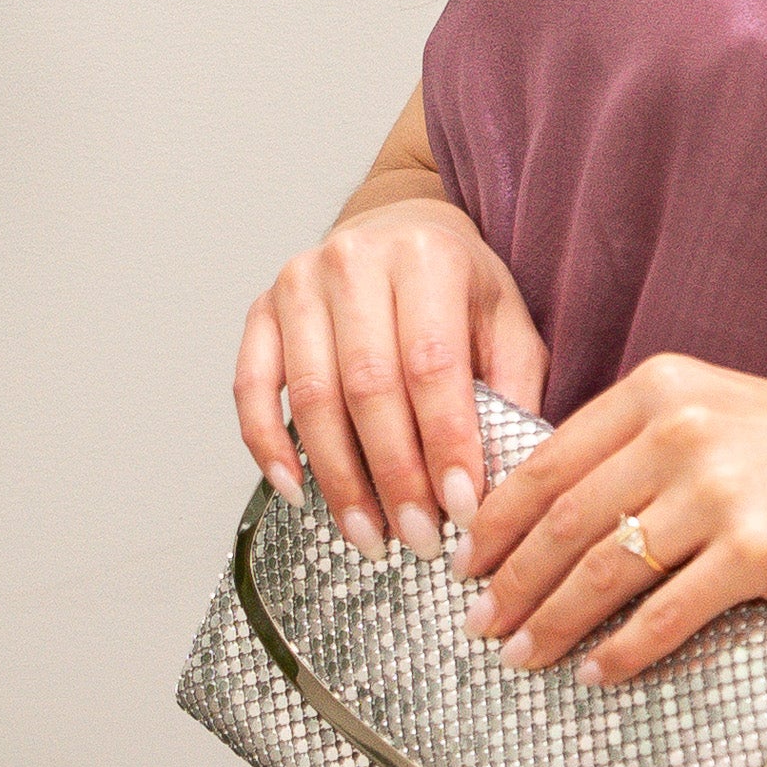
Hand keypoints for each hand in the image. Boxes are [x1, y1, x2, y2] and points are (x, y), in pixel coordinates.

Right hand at [233, 197, 547, 561]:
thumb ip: (514, 391)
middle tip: (419, 539)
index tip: (461, 510)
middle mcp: (355, 261)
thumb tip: (509, 479)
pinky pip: (252, 389)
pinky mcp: (260, 312)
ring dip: (339, 480)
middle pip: (369, 387)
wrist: (400, 228)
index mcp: (426, 257)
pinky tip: (297, 494)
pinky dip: (269, 448)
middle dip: (396, 477)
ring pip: (312, 398)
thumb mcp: (507, 324)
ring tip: (369, 536)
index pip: (432, 365)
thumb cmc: (457, 289)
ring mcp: (298, 284)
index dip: (445, 444)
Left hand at [452, 352, 766, 683]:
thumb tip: (554, 509)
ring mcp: (719, 489)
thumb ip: (640, 443)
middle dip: (508, 582)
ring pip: (602, 571)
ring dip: (552, 624)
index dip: (495, 522)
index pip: (548, 463)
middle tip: (476, 625)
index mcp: (659, 390)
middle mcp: (681, 430)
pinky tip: (598, 676)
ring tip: (520, 657)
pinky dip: (622, 652)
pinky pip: (665, 614)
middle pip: (562, 521)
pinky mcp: (757, 551)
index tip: (461, 564)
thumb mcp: (719, 413)